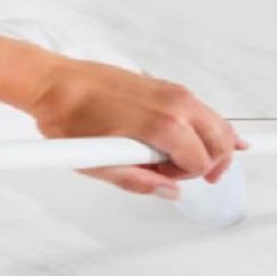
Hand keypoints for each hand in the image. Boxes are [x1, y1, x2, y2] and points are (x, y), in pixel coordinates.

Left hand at [21, 59, 245, 198]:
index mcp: (165, 125)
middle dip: (214, 163)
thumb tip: (168, 192)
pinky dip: (209, 126)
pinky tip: (215, 136)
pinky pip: (202, 109)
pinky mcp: (167, 85)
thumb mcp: (101, 165)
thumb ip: (140, 182)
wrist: (56, 83)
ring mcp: (175, 91)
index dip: (184, 177)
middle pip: (220, 140)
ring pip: (217, 123)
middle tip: (195, 176)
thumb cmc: (71, 117)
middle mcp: (178, 104)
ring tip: (198, 161)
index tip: (162, 177)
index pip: (201, 162)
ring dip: (213, 145)